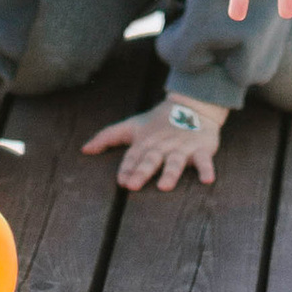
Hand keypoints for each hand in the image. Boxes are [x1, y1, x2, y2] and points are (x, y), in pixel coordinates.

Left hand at [84, 94, 227, 189]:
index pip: (133, 156)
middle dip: (142, 171)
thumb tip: (83, 150)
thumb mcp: (131, 126)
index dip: (128, 168)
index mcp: (144, 141)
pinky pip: (204, 160)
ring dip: (170, 173)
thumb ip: (107, 137)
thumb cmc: (157, 122)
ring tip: (164, 186)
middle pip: (151, 159)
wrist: (192, 104)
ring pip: (175, 161)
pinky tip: (207, 179)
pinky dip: (206, 168)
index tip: (122, 181)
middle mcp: (161, 145)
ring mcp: (181, 147)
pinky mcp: (200, 148)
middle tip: (134, 185)